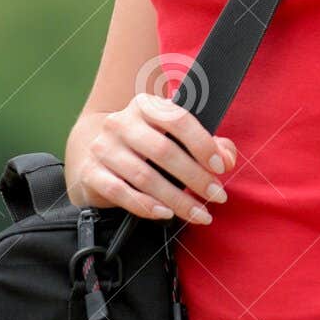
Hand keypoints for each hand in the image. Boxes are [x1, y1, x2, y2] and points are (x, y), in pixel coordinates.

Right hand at [72, 93, 235, 226]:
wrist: (94, 152)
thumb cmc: (147, 144)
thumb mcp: (175, 137)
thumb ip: (208, 144)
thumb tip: (228, 159)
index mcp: (146, 106)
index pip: (178, 120)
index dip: (202, 144)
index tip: (220, 167)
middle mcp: (121, 122)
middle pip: (163, 151)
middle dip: (195, 178)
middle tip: (217, 197)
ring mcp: (103, 147)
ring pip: (144, 176)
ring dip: (176, 199)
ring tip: (199, 213)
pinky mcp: (91, 173)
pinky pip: (120, 192)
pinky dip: (145, 205)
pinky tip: (165, 214)